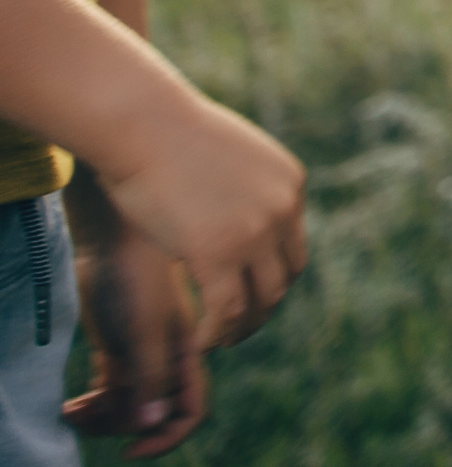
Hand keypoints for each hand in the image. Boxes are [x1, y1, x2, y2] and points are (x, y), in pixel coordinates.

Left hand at [62, 216, 204, 457]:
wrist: (110, 240)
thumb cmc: (135, 279)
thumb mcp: (144, 331)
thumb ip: (150, 377)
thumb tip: (151, 425)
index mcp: (186, 356)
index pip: (188, 411)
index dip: (165, 438)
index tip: (128, 451)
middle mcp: (166, 360)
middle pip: (151, 415)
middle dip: (119, 427)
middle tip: (84, 418)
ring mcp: (141, 355)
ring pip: (127, 405)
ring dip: (101, 418)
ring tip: (72, 412)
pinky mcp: (117, 349)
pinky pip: (109, 392)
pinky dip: (92, 405)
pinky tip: (72, 405)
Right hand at [85, 98, 305, 349]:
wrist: (143, 124)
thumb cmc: (170, 135)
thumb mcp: (230, 159)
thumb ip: (245, 190)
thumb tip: (236, 215)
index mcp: (290, 184)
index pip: (292, 246)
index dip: (272, 276)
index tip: (249, 294)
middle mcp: (282, 209)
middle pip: (285, 277)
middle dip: (263, 306)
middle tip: (238, 324)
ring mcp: (254, 233)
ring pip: (262, 299)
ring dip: (243, 326)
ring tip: (220, 338)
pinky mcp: (218, 254)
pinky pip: (225, 310)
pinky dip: (216, 333)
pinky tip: (201, 342)